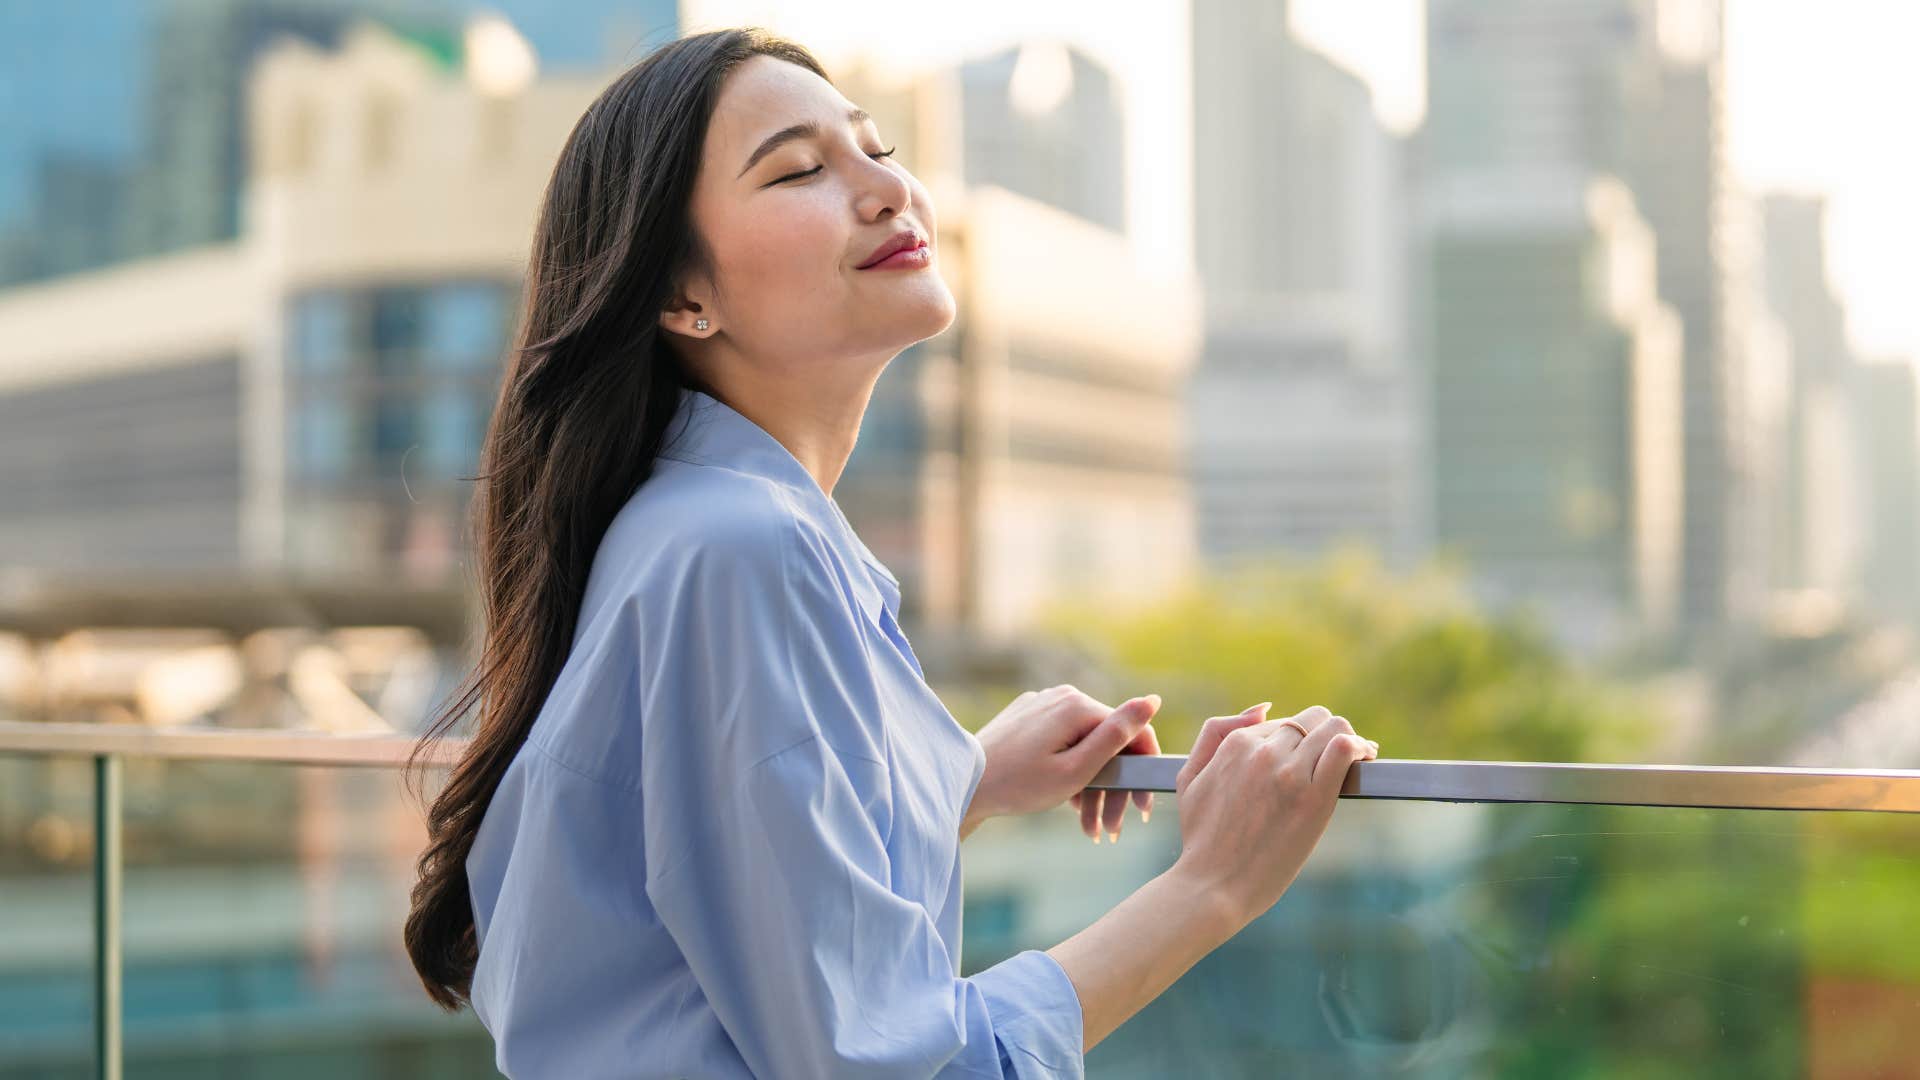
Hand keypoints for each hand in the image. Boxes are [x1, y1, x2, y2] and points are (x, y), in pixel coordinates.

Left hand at [966, 684, 1161, 842]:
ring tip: (1089, 828)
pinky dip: (1069, 772)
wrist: (964, 786)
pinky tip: (1068, 803)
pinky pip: (1061, 743)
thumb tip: (1153, 700)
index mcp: (1078, 705)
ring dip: (1091, 786)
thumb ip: (1117, 736)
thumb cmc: (1019, 784)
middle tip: (1112, 830)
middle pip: (1105, 743)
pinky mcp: (1027, 717)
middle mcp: (1061, 696)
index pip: (1131, 733)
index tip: (1142, 809)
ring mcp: (1042, 705)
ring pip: (1083, 746)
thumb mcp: (1077, 769)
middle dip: (1113, 789)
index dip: (1142, 771)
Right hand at [1168, 703, 1377, 929]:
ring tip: (1359, 756)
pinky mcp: (1313, 797)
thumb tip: (1262, 710)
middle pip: (1312, 719)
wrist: (1212, 884)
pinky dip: (1358, 748)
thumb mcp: (1190, 777)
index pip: (1283, 722)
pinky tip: (1364, 760)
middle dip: (1325, 735)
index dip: (1302, 737)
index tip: (1315, 754)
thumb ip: (1215, 733)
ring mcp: (1289, 773)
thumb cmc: (1201, 838)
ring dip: (1349, 737)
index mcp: (1236, 744)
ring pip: (1335, 727)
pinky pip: (1343, 749)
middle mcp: (1264, 752)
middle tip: (1339, 756)